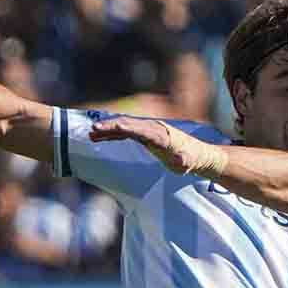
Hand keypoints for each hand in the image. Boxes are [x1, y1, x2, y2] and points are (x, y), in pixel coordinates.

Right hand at [90, 117, 226, 176]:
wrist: (197, 154)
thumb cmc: (191, 159)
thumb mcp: (187, 162)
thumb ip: (182, 160)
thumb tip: (180, 161)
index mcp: (161, 135)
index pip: (141, 129)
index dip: (127, 127)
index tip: (114, 126)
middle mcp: (153, 128)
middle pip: (129, 125)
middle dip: (110, 126)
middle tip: (93, 129)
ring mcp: (148, 130)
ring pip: (124, 127)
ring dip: (107, 130)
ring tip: (90, 133)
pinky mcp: (145, 134)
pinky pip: (125, 132)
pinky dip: (112, 134)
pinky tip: (98, 137)